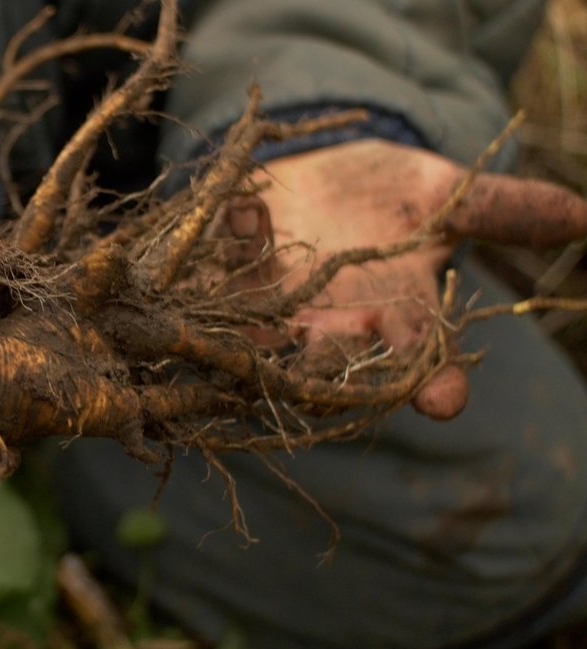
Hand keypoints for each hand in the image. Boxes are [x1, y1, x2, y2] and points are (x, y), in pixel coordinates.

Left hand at [253, 139, 586, 419]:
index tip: (447, 402)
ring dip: (267, 317)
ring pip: (268, 332)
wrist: (316, 167)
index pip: (423, 363)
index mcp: (394, 317)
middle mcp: (333, 325)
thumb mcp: (444, 195)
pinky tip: (246, 209)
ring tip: (276, 309)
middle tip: (331, 375)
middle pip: (335, 366)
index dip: (436, 385)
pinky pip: (224, 270)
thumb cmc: (386, 194)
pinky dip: (235, 242)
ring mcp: (275, 306)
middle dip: (332, 374)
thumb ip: (504, 210)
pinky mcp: (230, 274)